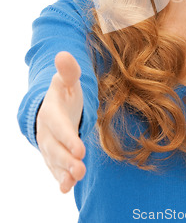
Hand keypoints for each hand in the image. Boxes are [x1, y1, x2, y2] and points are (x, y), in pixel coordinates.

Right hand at [36, 51, 85, 192]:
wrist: (54, 107)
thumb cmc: (65, 93)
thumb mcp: (68, 80)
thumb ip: (68, 70)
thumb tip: (63, 54)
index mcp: (52, 112)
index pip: (59, 126)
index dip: (68, 138)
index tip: (80, 148)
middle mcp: (47, 132)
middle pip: (56, 149)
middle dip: (67, 160)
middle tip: (81, 169)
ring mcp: (49, 146)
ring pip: (55, 162)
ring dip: (65, 172)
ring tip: (76, 180)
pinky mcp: (54, 157)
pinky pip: (55, 170)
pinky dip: (61, 179)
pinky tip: (67, 188)